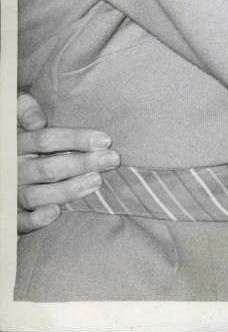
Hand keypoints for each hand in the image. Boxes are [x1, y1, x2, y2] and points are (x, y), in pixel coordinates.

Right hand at [17, 92, 119, 233]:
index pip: (46, 140)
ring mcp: (11, 192)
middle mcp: (13, 169)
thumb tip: (37, 121)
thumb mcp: (14, 117)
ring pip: (37, 195)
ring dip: (68, 190)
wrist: (3, 166)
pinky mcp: (11, 215)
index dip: (76, 139)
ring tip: (96, 181)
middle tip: (112, 160)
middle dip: (83, 163)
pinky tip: (56, 213)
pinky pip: (19, 221)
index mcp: (17, 143)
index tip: (105, 140)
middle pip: (48, 168)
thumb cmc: (20, 138)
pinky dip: (36, 219)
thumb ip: (24, 109)